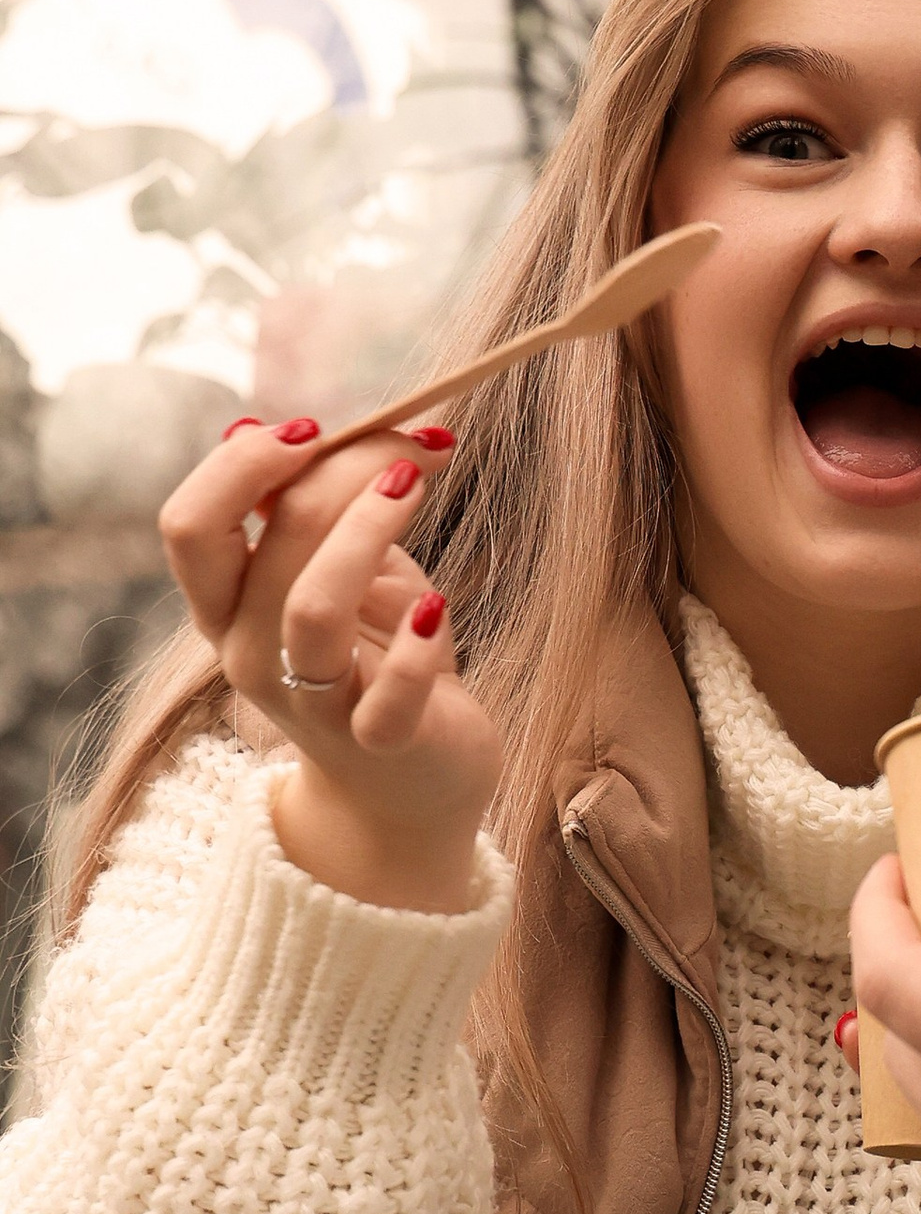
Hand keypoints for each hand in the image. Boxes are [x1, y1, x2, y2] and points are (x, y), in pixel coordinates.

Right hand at [159, 416, 499, 914]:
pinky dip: (417, 637)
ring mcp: (311, 705)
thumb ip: (310, 511)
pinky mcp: (381, 743)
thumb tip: (265, 425)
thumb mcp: (345, 574)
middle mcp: (250, 656)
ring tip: (418, 485)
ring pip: (310, 607)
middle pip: (255, 543)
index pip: (190, 523)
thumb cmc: (379, 659)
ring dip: (366, 530)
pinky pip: (389, 692)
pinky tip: (438, 603)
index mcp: (227, 607)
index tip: (315, 428)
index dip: (242, 462)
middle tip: (413, 450)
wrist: (412, 788)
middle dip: (334, 471)